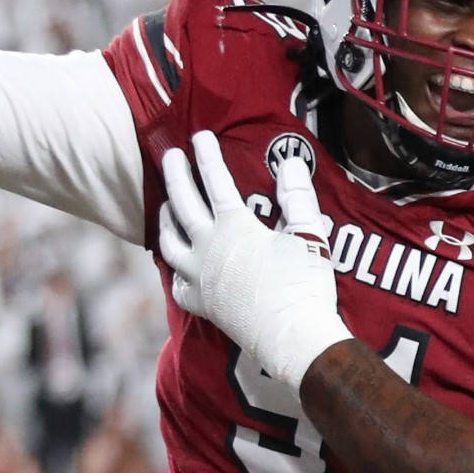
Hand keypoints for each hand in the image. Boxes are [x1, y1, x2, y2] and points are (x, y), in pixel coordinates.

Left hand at [159, 130, 349, 388]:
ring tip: (165, 205)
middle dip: (175, 176)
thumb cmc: (304, 283)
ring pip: (169, 242)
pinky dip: (174, 270)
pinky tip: (178, 265)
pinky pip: (177, 284)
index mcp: (233, 226)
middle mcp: (207, 248)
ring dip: (165, 218)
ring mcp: (199, 278)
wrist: (293, 337)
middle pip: (182, 204)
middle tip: (169, 156)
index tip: (199, 135)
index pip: (215, 180)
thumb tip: (291, 161)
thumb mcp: (308, 233)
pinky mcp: (202, 305)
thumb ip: (297, 196)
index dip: (207, 155)